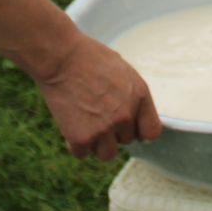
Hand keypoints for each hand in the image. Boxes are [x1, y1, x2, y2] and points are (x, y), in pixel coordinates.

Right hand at [32, 32, 162, 159]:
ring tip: (84, 122)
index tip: (128, 128)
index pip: (151, 132)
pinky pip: (82, 153)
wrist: (60, 56)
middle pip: (126, 141)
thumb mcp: (122, 70)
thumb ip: (131, 95)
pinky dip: (74, 144)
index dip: (139, 131)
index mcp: (139, 96)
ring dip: (96, 143)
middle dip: (112, 131)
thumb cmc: (88, 57)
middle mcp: (126, 115)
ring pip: (107, 154)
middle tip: (94, 111)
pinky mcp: (82, 138)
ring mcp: (105, 128)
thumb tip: (135, 117)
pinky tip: (69, 124)